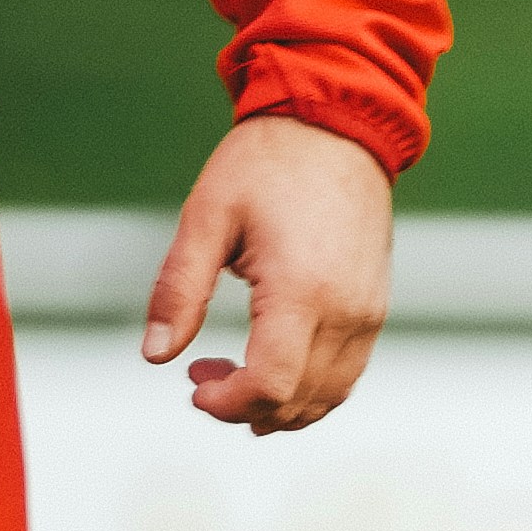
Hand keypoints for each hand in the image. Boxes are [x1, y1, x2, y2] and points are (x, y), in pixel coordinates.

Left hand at [143, 114, 392, 435]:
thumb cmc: (269, 161)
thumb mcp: (207, 215)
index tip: (194, 386)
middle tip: (203, 374)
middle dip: (243, 407)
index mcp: (300, 290)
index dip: (227, 403)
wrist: (338, 123)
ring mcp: (367, 314)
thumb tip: (155, 354)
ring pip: (324, 400)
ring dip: (276, 408)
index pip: (268, 386)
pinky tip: (274, 371)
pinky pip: (345, 378)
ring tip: (236, 378)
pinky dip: (307, 392)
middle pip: (294, 403)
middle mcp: (344, 312)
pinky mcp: (375, 310)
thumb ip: (179, 289)